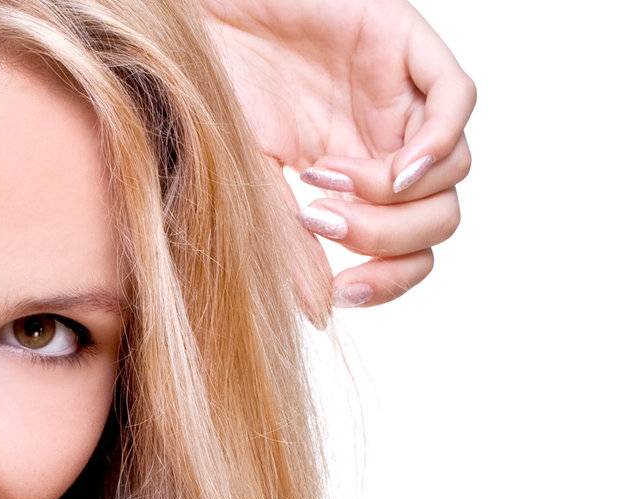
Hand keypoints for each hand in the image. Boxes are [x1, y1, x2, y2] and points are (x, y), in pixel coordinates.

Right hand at [199, 0, 476, 319]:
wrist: (196, 22)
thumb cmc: (213, 94)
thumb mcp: (251, 188)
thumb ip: (292, 248)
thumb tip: (324, 314)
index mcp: (356, 180)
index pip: (411, 247)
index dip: (391, 278)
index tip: (345, 291)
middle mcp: (386, 140)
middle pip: (438, 217)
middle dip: (386, 240)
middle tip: (322, 223)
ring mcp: (400, 93)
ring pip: (453, 169)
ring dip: (392, 198)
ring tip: (324, 179)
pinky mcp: (402, 42)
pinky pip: (456, 101)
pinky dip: (436, 145)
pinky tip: (394, 169)